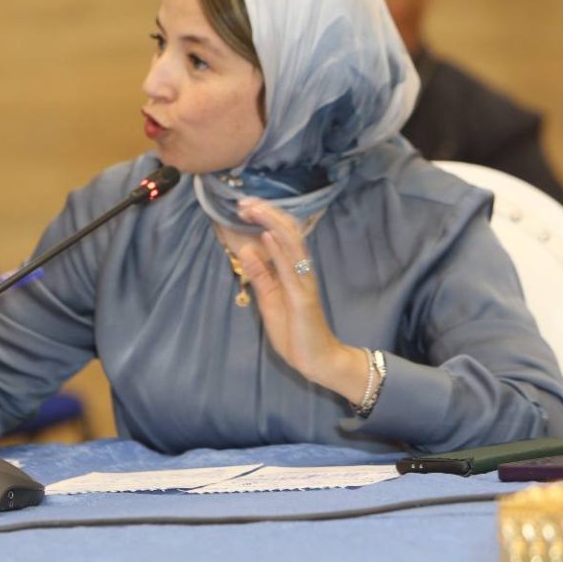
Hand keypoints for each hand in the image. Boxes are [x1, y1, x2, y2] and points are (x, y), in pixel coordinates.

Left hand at [228, 198, 368, 404]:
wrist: (318, 359)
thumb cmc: (295, 331)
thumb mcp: (269, 300)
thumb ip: (260, 275)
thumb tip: (245, 250)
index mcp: (292, 270)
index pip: (281, 235)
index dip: (265, 217)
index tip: (244, 205)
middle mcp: (301, 270)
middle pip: (287, 232)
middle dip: (266, 213)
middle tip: (244, 201)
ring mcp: (303, 281)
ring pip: (291, 243)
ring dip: (270, 223)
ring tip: (253, 209)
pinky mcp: (302, 296)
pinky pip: (290, 268)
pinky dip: (279, 250)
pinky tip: (268, 236)